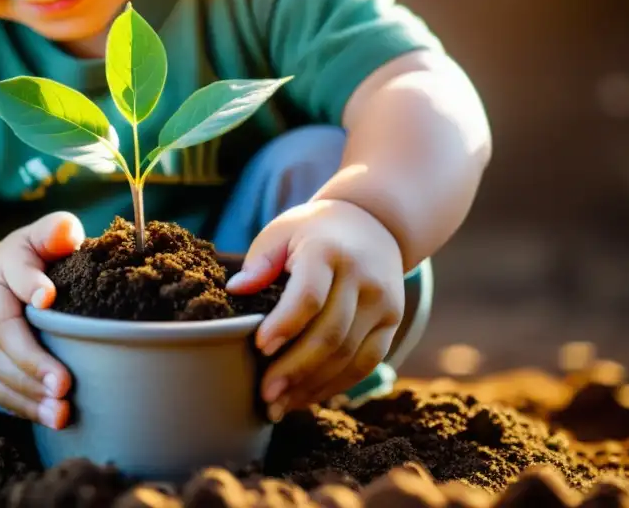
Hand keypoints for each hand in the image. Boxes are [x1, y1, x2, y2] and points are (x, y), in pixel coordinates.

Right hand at [0, 211, 82, 428]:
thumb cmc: (28, 261)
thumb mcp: (40, 237)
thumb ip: (56, 230)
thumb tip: (68, 233)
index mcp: (3, 265)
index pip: (14, 270)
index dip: (30, 283)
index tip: (48, 299)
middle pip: (0, 332)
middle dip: (31, 359)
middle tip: (64, 384)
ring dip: (28, 393)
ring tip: (62, 411)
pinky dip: (21, 405)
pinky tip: (48, 417)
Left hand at [226, 199, 403, 420]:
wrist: (373, 223)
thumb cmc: (313, 231)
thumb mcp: (282, 231)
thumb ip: (260, 261)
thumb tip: (236, 290)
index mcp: (328, 251)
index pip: (309, 295)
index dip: (285, 325)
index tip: (259, 347)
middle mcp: (362, 278)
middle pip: (330, 334)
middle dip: (295, 369)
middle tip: (265, 394)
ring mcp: (383, 302)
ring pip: (349, 356)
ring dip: (312, 386)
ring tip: (279, 405)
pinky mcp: (392, 322)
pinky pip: (366, 363)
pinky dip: (335, 385)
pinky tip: (306, 397)